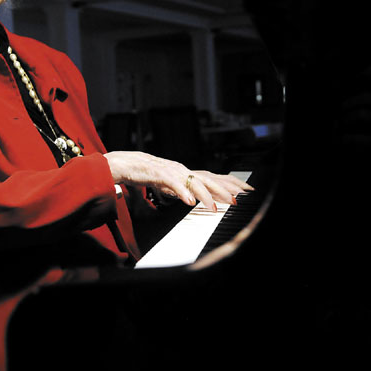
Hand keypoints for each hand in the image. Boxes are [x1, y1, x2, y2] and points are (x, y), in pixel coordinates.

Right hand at [104, 151, 252, 209]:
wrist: (125, 163)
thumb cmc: (147, 173)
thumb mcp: (169, 185)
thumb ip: (182, 191)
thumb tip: (192, 200)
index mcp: (187, 173)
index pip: (214, 178)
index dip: (230, 184)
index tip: (246, 191)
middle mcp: (183, 170)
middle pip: (209, 179)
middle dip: (225, 189)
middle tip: (238, 199)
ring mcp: (172, 171)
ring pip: (193, 182)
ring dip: (205, 195)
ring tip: (214, 206)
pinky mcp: (158, 173)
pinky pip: (173, 184)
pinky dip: (182, 193)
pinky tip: (189, 202)